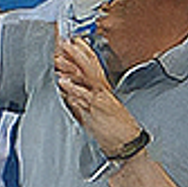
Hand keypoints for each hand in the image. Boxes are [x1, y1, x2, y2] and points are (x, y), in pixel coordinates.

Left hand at [52, 36, 142, 154]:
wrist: (127, 146)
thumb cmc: (114, 132)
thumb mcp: (97, 112)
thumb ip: (83, 101)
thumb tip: (68, 94)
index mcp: (103, 90)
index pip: (94, 65)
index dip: (84, 52)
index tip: (74, 41)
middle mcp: (103, 91)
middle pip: (89, 66)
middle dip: (76, 53)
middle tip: (64, 42)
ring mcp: (101, 99)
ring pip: (86, 77)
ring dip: (72, 67)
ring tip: (59, 58)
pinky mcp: (99, 109)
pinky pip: (85, 96)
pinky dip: (73, 88)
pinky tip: (63, 82)